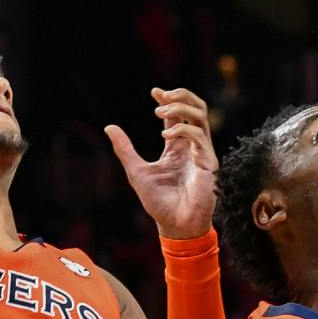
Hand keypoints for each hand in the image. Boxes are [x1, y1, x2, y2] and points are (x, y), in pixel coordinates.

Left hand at [106, 89, 217, 239]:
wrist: (175, 226)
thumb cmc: (160, 203)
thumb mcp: (137, 171)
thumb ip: (125, 149)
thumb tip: (109, 127)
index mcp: (178, 147)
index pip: (178, 115)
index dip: (168, 100)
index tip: (154, 92)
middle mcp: (192, 146)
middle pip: (196, 108)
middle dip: (181, 97)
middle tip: (161, 97)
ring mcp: (202, 153)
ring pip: (201, 117)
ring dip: (181, 109)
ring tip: (161, 113)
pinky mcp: (208, 163)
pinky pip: (200, 137)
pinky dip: (183, 130)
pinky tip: (166, 136)